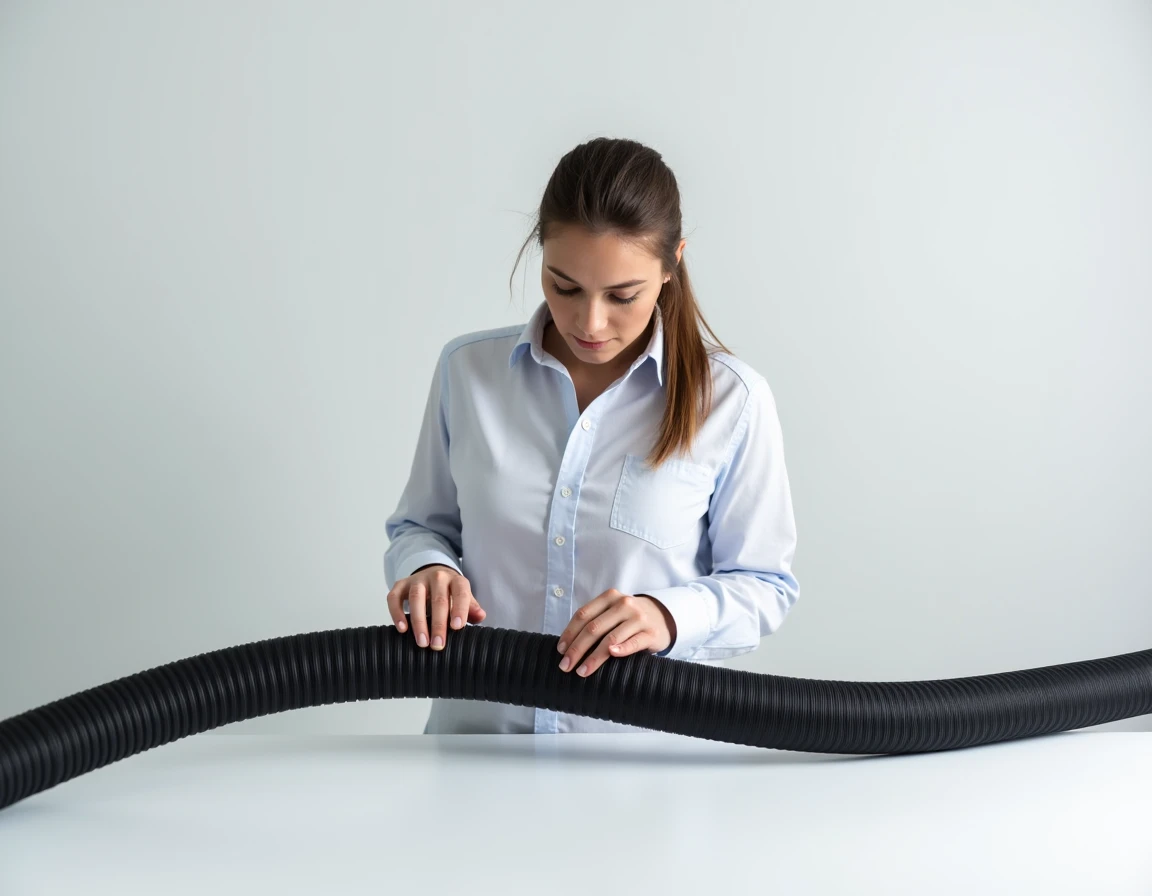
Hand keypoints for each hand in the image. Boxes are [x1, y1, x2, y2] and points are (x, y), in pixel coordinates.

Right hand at [386, 564, 485, 649]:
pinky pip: (394, 597)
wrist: (433, 574)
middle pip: (438, 599)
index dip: (459, 609)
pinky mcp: (401, 585)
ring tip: (422, 642)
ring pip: (416, 597)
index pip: (460, 592)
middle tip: (438, 645)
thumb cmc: (451, 593)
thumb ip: (472, 608)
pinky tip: (402, 629)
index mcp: (456, 580)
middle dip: (438, 624)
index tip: (457, 627)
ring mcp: (417, 579)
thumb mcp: (464, 598)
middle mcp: (437, 577)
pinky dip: (396, 613)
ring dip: (419, 622)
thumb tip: (480, 616)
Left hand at [556, 589, 675, 676]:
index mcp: (609, 597)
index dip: (569, 633)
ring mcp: (638, 618)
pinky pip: (633, 642)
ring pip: (610, 638)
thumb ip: (594, 621)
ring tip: (582, 671)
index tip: (561, 650)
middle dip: (577, 649)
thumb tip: (567, 646)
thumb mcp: (612, 612)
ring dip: (594, 657)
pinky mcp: (650, 633)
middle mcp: (623, 604)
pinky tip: (611, 655)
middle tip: (565, 666)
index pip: (583, 615)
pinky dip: (622, 649)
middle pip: (593, 628)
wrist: (662, 616)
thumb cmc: (629, 618)